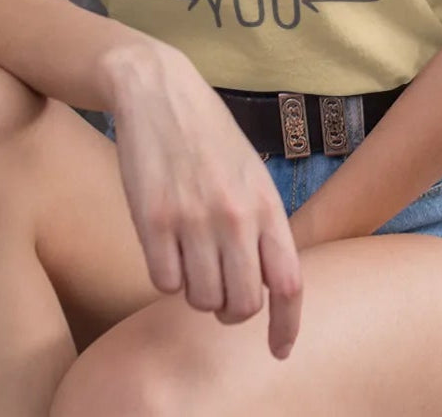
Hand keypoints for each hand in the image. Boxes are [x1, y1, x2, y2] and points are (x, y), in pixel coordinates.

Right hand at [103, 46, 303, 359]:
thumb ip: (262, 225)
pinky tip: (165, 244)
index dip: (287, 326)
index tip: (279, 350)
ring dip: (196, 291)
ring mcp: (193, 218)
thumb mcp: (251, 172)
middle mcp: (234, 215)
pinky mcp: (152, 219)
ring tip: (191, 255)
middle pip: (243, 305)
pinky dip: (165, 275)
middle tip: (221, 292)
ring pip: (201, 299)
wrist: (159, 91)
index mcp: (265, 202)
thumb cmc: (208, 134)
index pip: (288, 283)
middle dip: (231, 310)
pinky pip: (163, 283)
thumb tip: (269, 285)